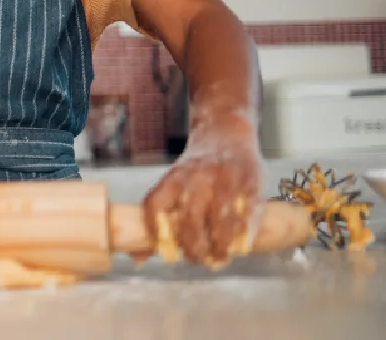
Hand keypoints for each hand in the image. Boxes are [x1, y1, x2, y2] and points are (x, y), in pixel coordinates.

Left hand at [142, 111, 263, 267]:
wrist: (226, 130)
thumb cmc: (198, 168)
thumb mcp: (175, 182)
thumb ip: (161, 218)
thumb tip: (137, 258)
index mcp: (174, 177)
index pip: (156, 205)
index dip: (157, 232)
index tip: (166, 253)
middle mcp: (197, 177)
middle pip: (190, 219)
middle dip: (193, 247)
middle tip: (197, 260)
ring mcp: (225, 179)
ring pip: (220, 219)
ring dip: (220, 246)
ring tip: (219, 258)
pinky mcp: (251, 181)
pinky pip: (248, 212)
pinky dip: (244, 234)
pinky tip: (240, 248)